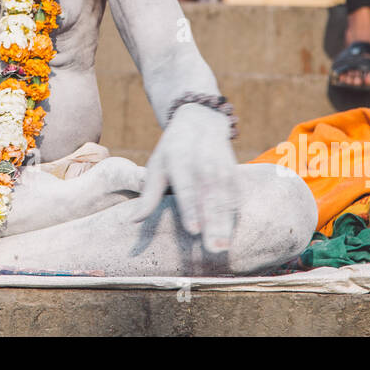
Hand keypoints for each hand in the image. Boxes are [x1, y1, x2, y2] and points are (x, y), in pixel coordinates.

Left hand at [134, 103, 238, 252]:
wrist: (201, 121)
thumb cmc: (172, 152)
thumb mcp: (156, 167)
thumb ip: (148, 196)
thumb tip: (132, 221)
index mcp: (179, 158)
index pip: (186, 187)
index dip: (190, 208)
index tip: (193, 231)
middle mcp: (202, 161)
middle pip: (208, 195)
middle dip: (212, 222)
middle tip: (213, 248)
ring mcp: (221, 164)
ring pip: (225, 196)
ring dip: (226, 221)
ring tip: (224, 246)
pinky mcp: (234, 170)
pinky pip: (236, 193)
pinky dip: (236, 212)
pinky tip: (234, 232)